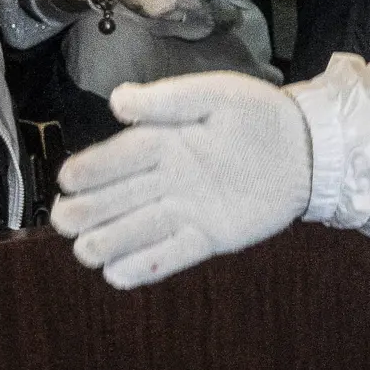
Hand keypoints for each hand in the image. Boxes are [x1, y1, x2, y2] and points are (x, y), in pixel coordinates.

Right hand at [50, 71, 313, 287]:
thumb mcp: (216, 94)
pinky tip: (118, 275)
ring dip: (110, 241)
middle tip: (64, 219)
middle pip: (118, 198)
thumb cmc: (257, 114)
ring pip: (138, 230)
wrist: (305, 149)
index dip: (93, 167)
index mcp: (163, 141)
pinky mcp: (208, 237)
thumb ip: (168, 99)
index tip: (66, 179)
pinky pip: (173, 255)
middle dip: (88, 209)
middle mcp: (166, 179)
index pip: (120, 157)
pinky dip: (147, 266)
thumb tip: (117, 101)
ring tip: (86, 251)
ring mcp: (186, 211)